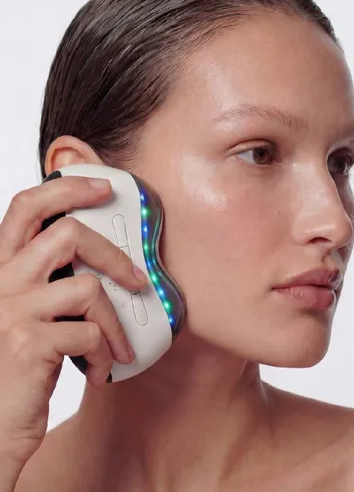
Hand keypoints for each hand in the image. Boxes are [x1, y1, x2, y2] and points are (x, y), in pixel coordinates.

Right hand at [0, 175, 145, 484]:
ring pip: (88, 288)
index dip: (66, 188)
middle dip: (113, 254)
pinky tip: (102, 370)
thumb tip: (101, 267)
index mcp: (2, 270)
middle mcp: (2, 282)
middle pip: (67, 235)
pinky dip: (107, 353)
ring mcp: (12, 311)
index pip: (27, 207)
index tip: (102, 186)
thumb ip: (49, 285)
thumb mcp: (26, 316)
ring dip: (116, 322)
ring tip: (120, 346)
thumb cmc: (15, 368)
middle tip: (137, 279)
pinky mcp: (28, 343)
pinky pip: (91, 333)